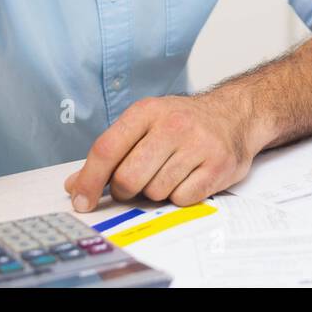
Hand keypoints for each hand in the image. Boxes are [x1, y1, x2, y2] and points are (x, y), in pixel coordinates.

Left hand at [64, 92, 264, 210]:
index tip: (81, 201)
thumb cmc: (184, 123)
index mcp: (147, 111)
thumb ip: (111, 153)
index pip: (106, 149)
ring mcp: (198, 144)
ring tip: (170, 172)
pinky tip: (189, 177)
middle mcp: (173, 125)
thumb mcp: (145, 125)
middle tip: (135, 182)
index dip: (89, 180)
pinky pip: (182, 199)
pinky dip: (180, 196)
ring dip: (156, 191)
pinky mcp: (218, 165)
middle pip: (128, 178)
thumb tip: (75, 185)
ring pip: (155, 192)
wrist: (235, 114)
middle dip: (126, 189)